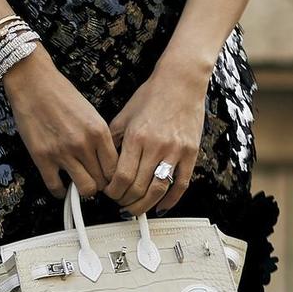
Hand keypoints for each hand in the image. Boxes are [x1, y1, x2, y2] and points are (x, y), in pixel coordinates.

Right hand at [2, 50, 117, 198]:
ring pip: (85, 189)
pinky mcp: (42, 158)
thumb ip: (98, 137)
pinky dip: (60, 192)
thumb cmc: (61, 94)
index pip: (115, 168)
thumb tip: (103, 160)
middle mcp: (84, 145)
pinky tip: (60, 187)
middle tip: (94, 181)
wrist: (34, 84)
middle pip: (102, 181)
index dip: (113, 177)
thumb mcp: (90, 113)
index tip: (108, 178)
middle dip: (100, 184)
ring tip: (78, 184)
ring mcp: (63, 153)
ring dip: (83, 190)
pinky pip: (55, 187)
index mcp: (99, 132)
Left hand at [103, 56, 208, 214]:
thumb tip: (101, 165)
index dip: (112, 191)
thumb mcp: (124, 116)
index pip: (121, 176)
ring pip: (158, 190)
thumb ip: (113, 141)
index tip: (108, 193)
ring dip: (144, 206)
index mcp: (137, 137)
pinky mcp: (191, 153)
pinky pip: (181, 184)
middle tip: (119, 202)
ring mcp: (176, 150)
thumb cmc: (151, 97)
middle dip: (125, 201)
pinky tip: (160, 207)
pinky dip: (170, 200)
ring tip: (135, 210)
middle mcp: (156, 145)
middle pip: (138, 187)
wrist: (181, 82)